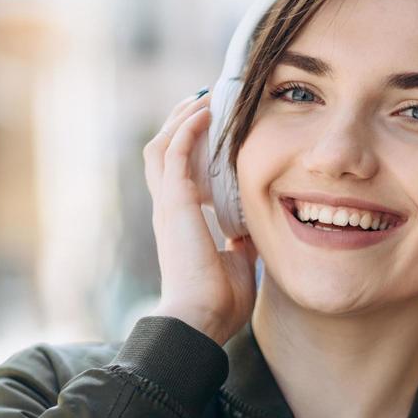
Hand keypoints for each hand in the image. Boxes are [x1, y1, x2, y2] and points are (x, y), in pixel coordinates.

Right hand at [142, 90, 259, 345]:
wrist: (202, 319)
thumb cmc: (220, 302)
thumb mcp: (240, 261)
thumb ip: (244, 240)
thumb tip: (256, 227)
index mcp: (182, 222)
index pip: (180, 174)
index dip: (192, 148)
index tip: (214, 128)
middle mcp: (170, 209)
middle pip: (164, 152)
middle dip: (182, 123)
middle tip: (207, 101)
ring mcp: (168, 205)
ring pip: (162, 146)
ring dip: (181, 119)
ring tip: (203, 98)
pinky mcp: (174, 204)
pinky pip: (174, 153)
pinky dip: (186, 129)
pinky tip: (203, 112)